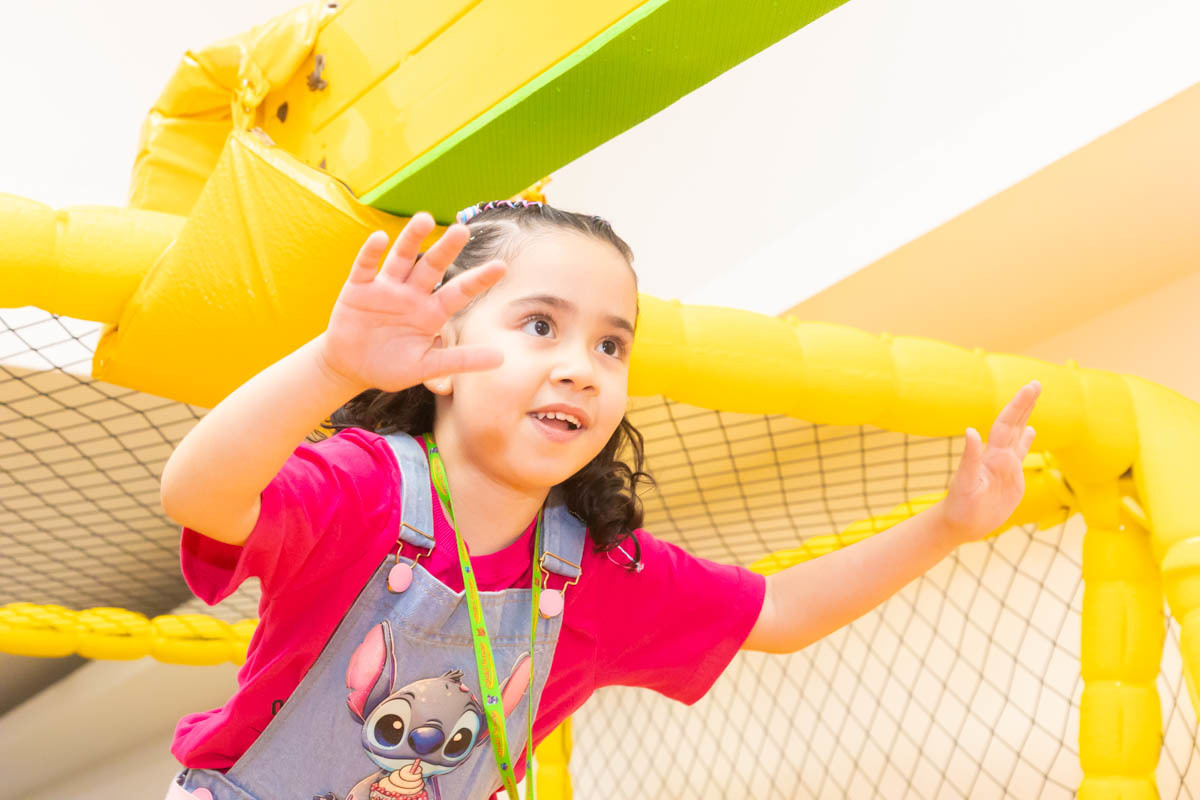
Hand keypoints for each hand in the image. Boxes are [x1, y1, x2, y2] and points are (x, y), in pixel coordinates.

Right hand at [318, 213, 505, 391]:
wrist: (352, 369)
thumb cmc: (392, 367)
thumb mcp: (427, 367)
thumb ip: (460, 360)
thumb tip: (501, 359)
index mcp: (432, 312)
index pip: (460, 292)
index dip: (479, 279)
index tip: (501, 267)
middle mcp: (413, 294)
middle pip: (432, 266)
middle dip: (446, 249)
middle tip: (462, 230)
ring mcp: (386, 288)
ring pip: (402, 258)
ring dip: (412, 238)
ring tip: (425, 219)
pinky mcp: (359, 288)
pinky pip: (366, 266)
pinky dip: (371, 252)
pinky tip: (379, 238)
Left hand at [937, 381, 1040, 544]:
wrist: (960, 524)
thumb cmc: (960, 505)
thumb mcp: (965, 481)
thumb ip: (970, 457)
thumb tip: (970, 431)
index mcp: (992, 455)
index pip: (1007, 423)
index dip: (1019, 405)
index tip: (1031, 387)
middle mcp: (1000, 456)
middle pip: (1014, 424)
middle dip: (1025, 404)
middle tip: (1036, 383)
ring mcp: (1006, 467)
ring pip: (1018, 436)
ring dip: (1026, 417)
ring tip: (1033, 399)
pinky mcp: (1012, 480)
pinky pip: (1021, 454)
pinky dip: (1027, 441)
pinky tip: (1031, 431)